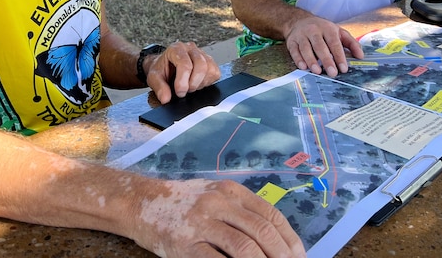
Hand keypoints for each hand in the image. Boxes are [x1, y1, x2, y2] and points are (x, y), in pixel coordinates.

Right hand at [132, 178, 305, 257]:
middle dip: (282, 255)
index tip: (300, 257)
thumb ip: (241, 211)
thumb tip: (275, 240)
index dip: (289, 239)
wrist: (142, 203)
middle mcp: (218, 202)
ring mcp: (201, 222)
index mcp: (231, 191)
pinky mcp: (186, 243)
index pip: (270, 215)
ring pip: (243, 247)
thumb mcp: (215, 197)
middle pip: (261, 231)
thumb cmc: (184, 204)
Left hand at [145, 42, 220, 103]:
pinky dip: (208, 81)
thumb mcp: (154, 78)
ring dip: (201, 82)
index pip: (185, 64)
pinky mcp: (210, 61)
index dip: (183, 82)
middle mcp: (190, 48)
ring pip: (210, 68)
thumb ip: (159, 87)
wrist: (165, 67)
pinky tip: (197, 83)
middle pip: (201, 65)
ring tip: (190, 86)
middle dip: (193, 83)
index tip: (179, 92)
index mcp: (176, 49)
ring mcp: (202, 54)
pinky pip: (215, 72)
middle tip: (185, 91)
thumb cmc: (162, 70)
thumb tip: (165, 98)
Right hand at [285, 16, 362, 76]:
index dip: (339, 56)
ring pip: (306, 48)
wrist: (299, 20)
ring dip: (311, 60)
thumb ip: (351, 43)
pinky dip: (298, 59)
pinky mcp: (291, 41)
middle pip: (320, 46)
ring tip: (317, 71)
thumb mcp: (338, 32)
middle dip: (326, 60)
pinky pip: (294, 51)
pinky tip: (303, 67)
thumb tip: (361, 56)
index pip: (334, 43)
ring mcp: (301, 35)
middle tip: (332, 73)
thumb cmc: (323, 30)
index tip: (344, 68)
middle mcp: (313, 30)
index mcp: (327, 28)